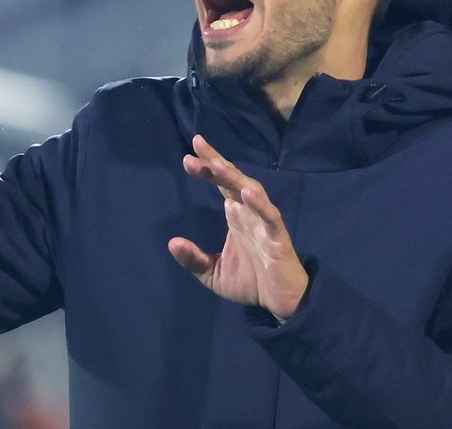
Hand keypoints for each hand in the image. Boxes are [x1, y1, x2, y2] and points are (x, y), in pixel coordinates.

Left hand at [168, 135, 309, 319]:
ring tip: (217, 164)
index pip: (221, 184)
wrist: (279, 303)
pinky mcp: (278, 238)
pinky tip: (247, 193)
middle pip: (234, 179)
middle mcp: (250, 213)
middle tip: (197, 148)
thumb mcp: (212, 273)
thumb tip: (172, 242)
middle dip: (216, 163)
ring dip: (234, 177)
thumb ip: (193, 259)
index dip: (208, 167)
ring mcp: (265, 222)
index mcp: (236, 215)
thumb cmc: (250, 281)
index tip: (188, 155)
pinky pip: (270, 217)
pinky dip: (260, 204)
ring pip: (252, 191)